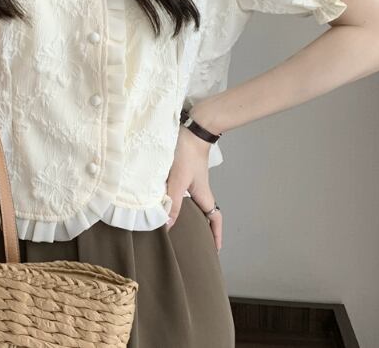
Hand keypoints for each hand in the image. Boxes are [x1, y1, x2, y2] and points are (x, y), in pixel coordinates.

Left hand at [165, 108, 222, 253]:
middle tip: (192, 240)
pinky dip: (175, 200)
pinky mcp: (183, 171)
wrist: (191, 128)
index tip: (214, 249)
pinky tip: (162, 200)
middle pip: (204, 213)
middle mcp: (199, 189)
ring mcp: (192, 180)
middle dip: (201, 228)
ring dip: (187, 214)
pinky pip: (182, 191)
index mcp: (203, 195)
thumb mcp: (178, 180)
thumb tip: (168, 227)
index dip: (216, 234)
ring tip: (175, 224)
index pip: (215, 219)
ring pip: (192, 202)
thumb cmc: (187, 153)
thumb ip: (172, 202)